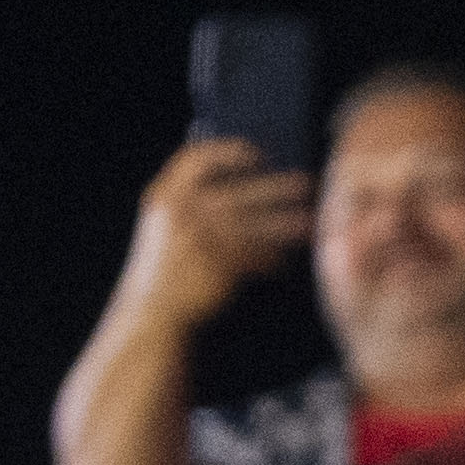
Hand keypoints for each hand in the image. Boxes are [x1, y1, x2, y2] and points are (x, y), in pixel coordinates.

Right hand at [120, 138, 312, 328]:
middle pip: (240, 190)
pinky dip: (274, 258)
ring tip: (311, 221)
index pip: (197, 159)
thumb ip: (189, 201)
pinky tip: (288, 260)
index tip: (258, 155)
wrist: (153, 314)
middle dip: (278, 187)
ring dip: (288, 223)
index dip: (230, 151)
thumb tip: (244, 183)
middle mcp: (182, 211)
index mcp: (164, 196)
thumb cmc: (165, 270)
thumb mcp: (164, 227)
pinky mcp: (220, 266)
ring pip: (257, 225)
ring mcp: (202, 238)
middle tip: (307, 183)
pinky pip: (257, 255)